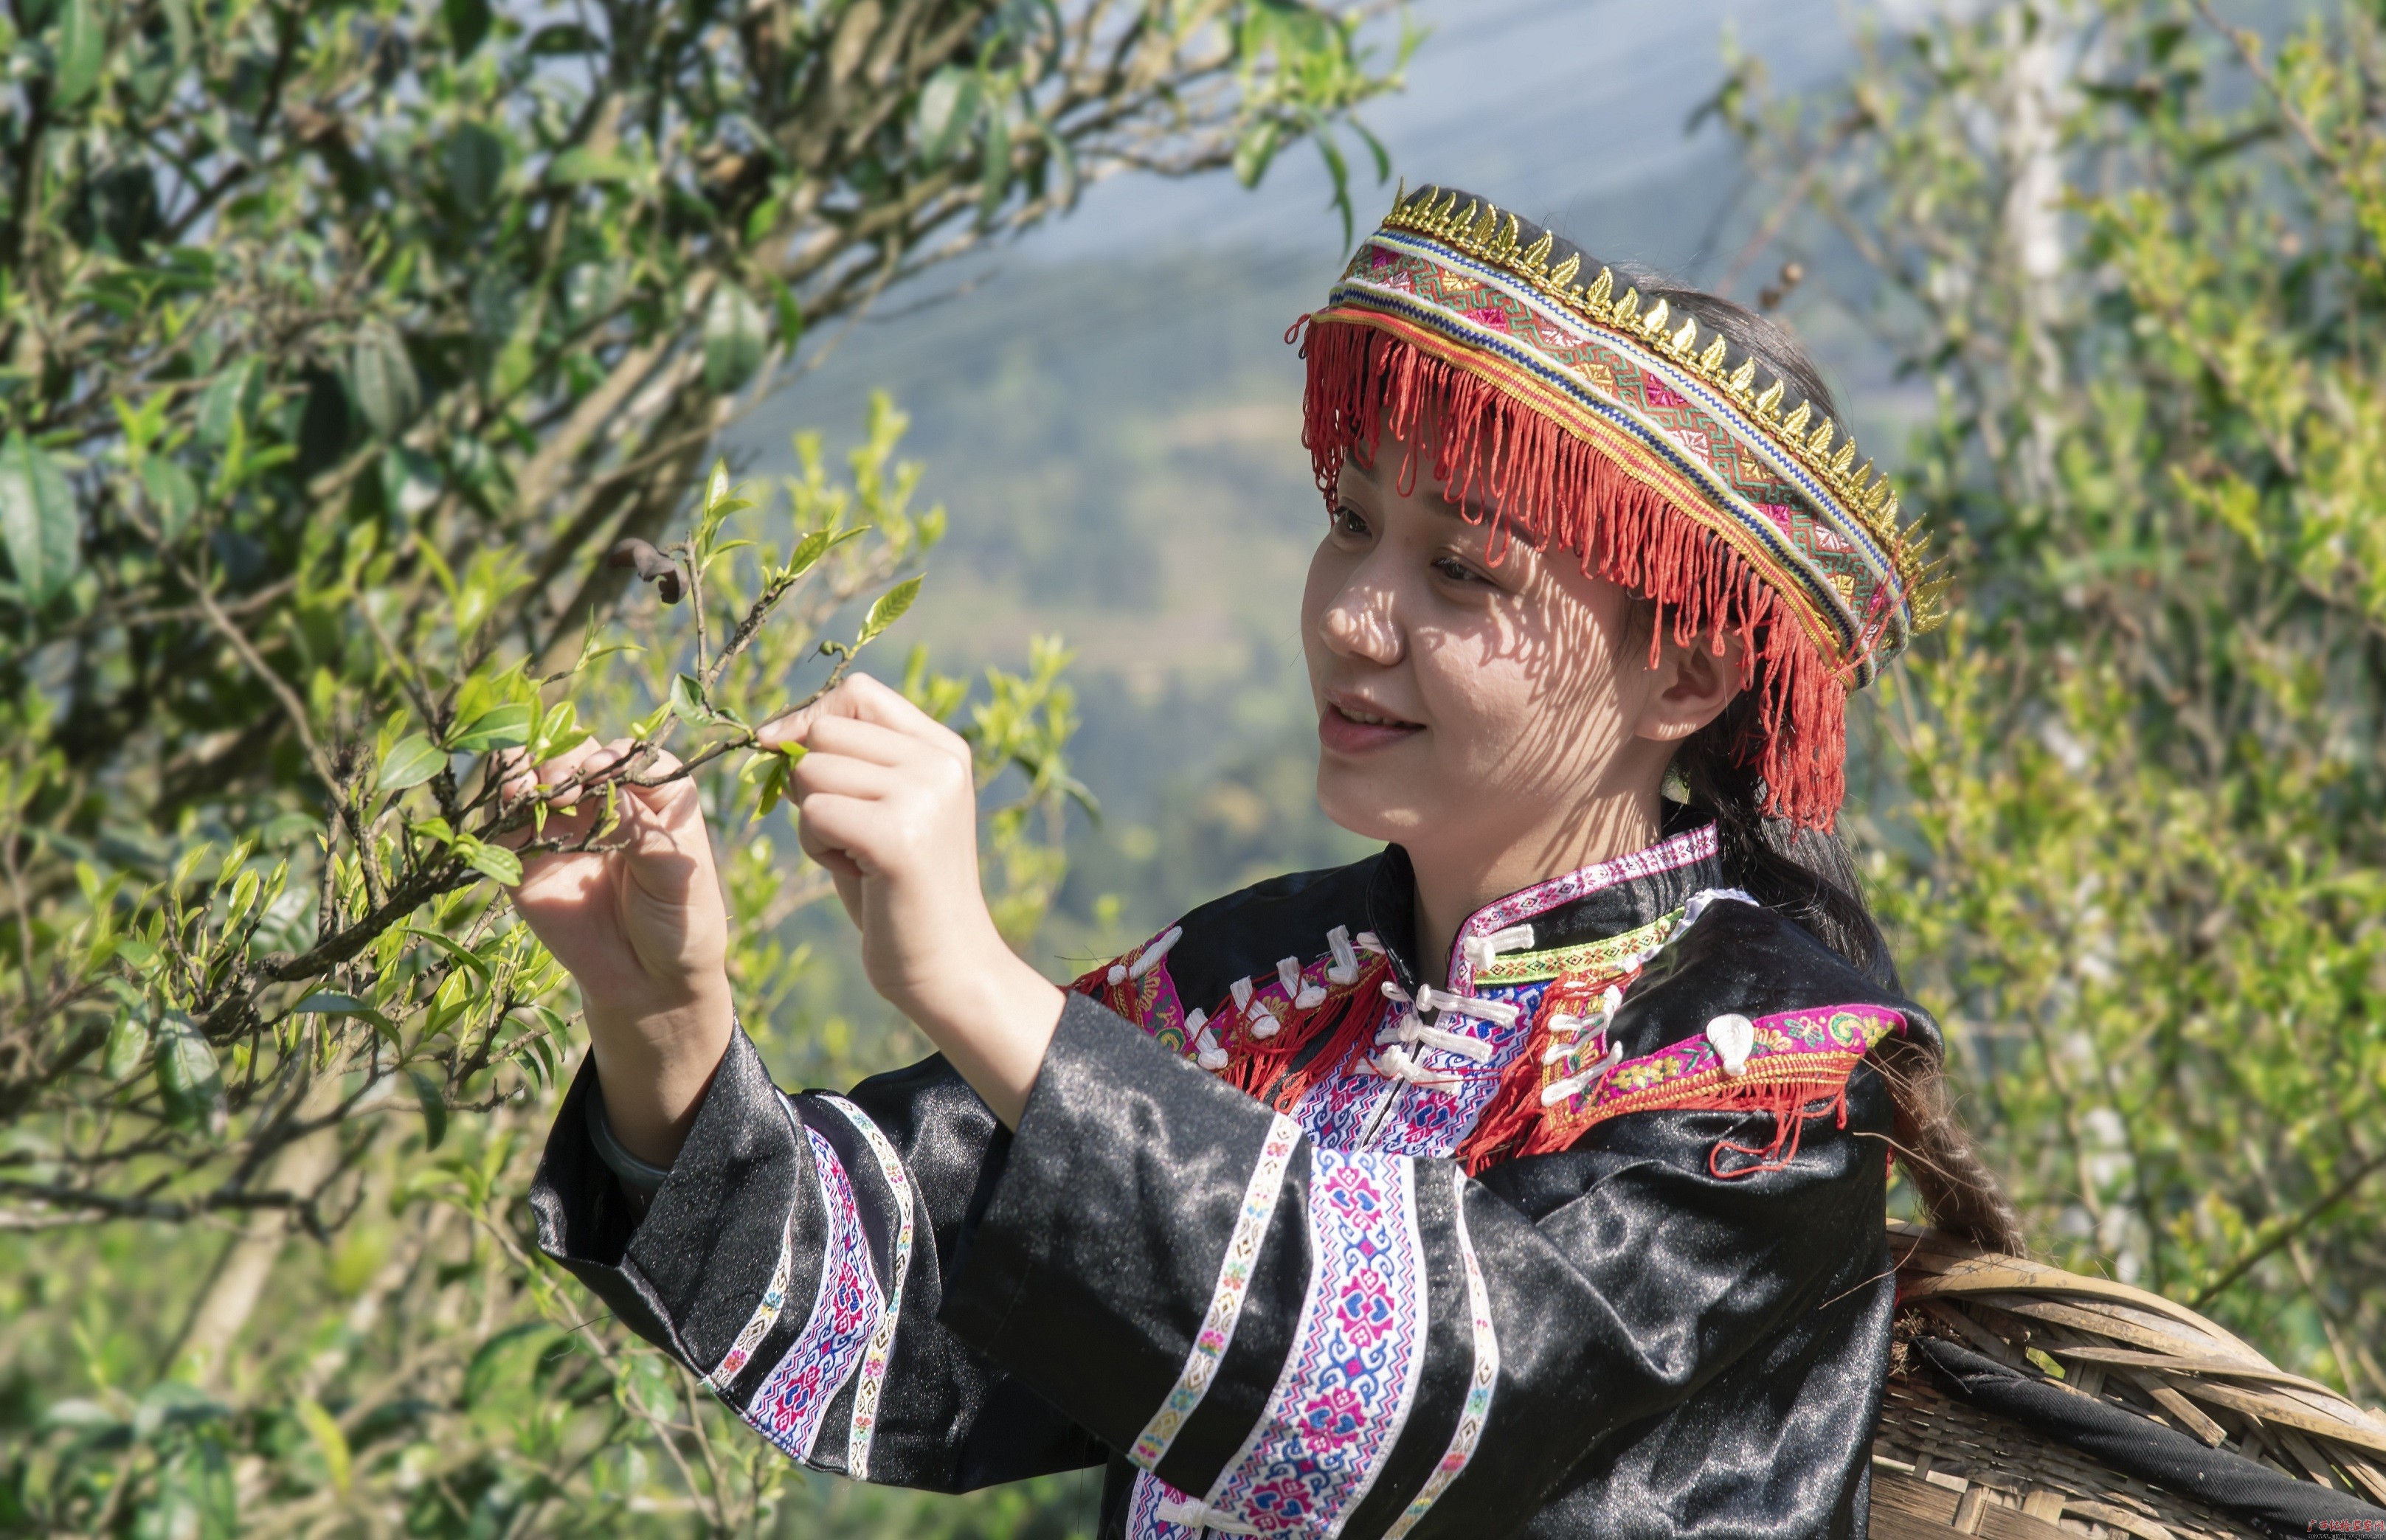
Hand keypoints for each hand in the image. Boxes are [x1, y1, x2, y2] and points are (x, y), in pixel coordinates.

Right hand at [504, 739, 734, 1162]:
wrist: (648, 983)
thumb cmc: (681, 921)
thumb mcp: (673, 873)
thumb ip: (639, 828)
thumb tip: (601, 781)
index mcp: (654, 796)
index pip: (628, 756)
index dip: (611, 758)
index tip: (601, 773)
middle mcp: (605, 801)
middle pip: (574, 759)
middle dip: (564, 763)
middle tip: (563, 786)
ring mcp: (563, 826)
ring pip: (535, 780)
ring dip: (526, 773)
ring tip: (528, 789)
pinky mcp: (528, 857)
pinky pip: (508, 822)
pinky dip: (502, 807)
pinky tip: (508, 803)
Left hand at [761, 676, 1061, 1125]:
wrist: (948, 968)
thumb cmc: (899, 892)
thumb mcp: (879, 809)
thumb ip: (845, 764)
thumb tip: (775, 733)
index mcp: (944, 748)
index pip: (857, 693)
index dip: (810, 720)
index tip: (791, 761)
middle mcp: (940, 763)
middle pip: (825, 730)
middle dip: (809, 779)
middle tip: (844, 832)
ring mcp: (924, 796)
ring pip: (812, 772)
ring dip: (812, 820)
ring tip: (856, 857)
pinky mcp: (898, 836)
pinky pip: (815, 813)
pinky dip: (818, 848)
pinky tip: (857, 874)